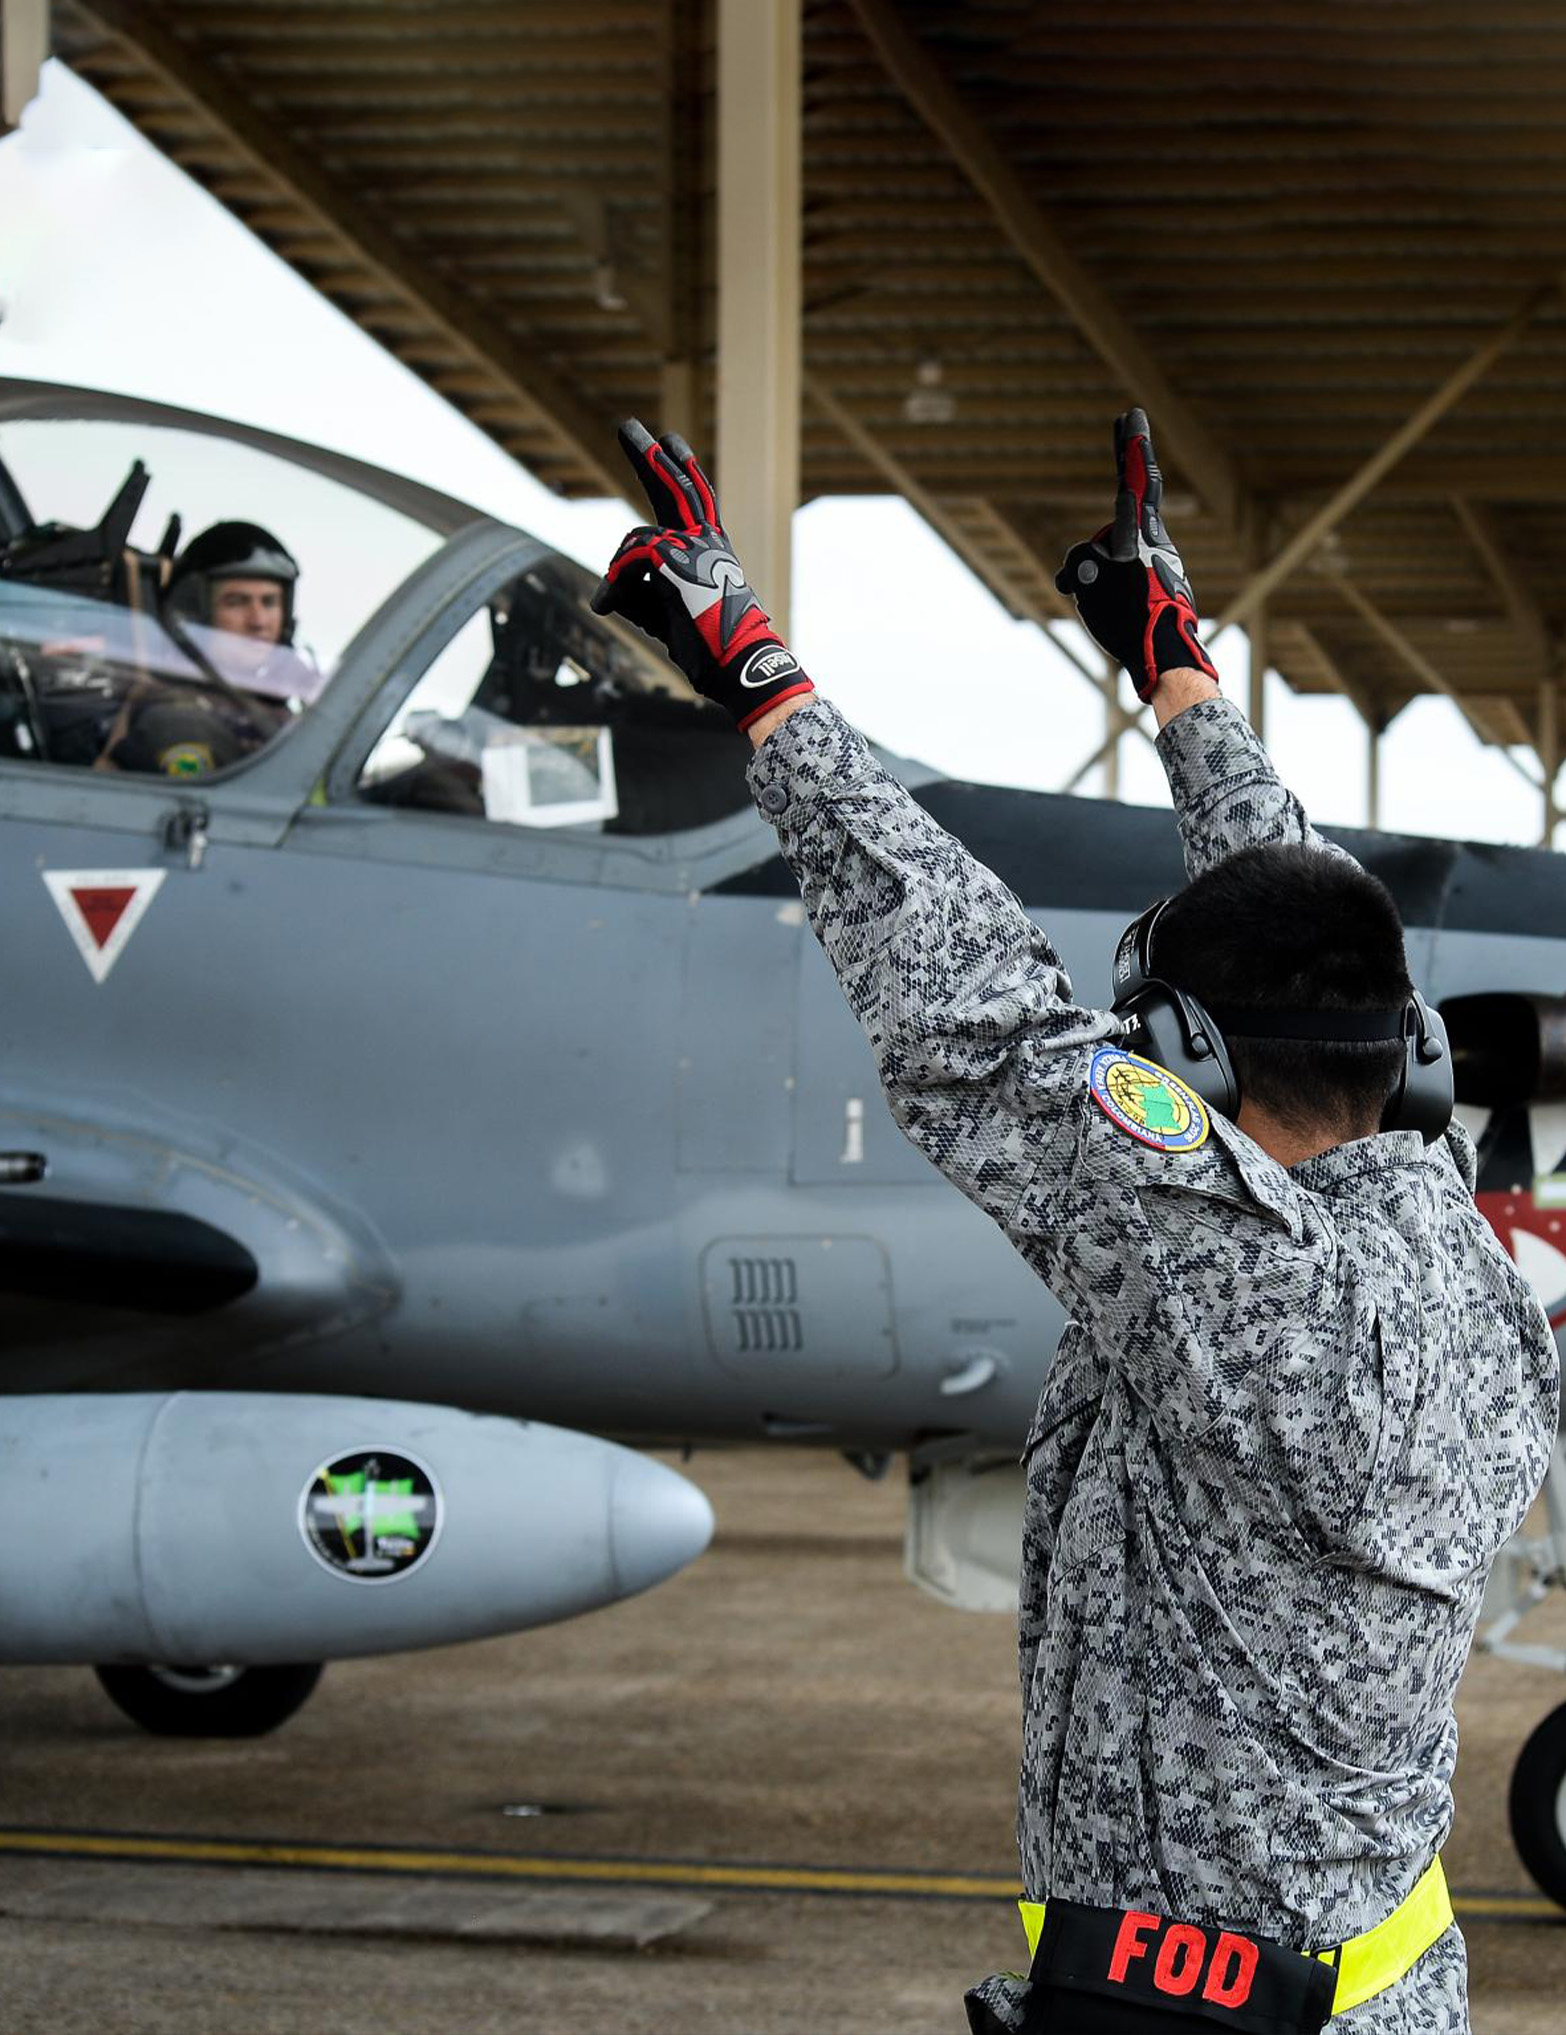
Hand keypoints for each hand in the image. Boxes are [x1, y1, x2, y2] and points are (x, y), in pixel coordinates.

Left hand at [590, 421, 815, 731]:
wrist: (737, 666)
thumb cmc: (707, 649)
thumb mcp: (668, 613)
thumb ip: (641, 593)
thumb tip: (608, 590)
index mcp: (713, 549)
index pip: (696, 499)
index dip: (682, 469)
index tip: (670, 443)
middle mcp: (708, 541)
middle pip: (677, 486)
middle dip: (649, 456)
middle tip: (627, 426)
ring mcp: (695, 548)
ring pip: (638, 539)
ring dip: (617, 571)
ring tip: (607, 600)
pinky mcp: (676, 562)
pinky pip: (629, 562)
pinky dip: (614, 583)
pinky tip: (605, 604)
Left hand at [1054, 409, 1218, 702]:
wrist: (1162, 655)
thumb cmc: (1140, 626)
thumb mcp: (1115, 593)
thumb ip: (1092, 572)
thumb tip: (1066, 578)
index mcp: (1153, 540)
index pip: (1142, 488)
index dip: (1135, 455)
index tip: (1131, 422)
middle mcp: (1145, 539)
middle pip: (1130, 496)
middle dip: (1133, 449)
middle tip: (1129, 414)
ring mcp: (1127, 552)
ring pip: (1089, 549)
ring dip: (1088, 574)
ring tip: (1115, 586)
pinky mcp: (1107, 570)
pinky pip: (1079, 567)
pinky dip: (1079, 577)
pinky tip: (1082, 589)